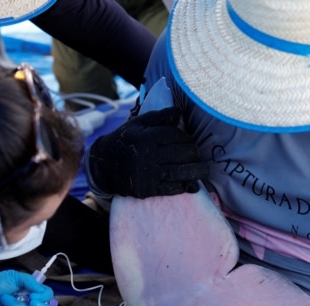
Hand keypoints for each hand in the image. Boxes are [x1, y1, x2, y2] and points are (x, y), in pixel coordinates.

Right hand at [86, 107, 209, 198]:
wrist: (105, 165)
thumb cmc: (126, 140)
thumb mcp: (138, 123)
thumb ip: (159, 117)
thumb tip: (180, 112)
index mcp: (146, 137)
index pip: (176, 135)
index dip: (186, 137)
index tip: (189, 140)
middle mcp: (148, 155)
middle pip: (182, 153)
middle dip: (194, 153)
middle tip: (196, 154)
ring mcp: (148, 174)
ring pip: (180, 172)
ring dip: (197, 172)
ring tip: (204, 170)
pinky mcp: (148, 189)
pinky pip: (172, 188)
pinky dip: (184, 186)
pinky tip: (191, 184)